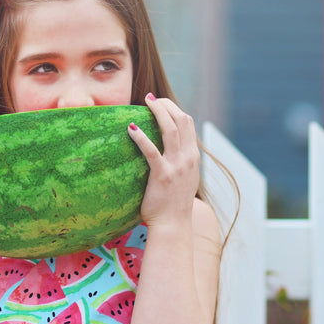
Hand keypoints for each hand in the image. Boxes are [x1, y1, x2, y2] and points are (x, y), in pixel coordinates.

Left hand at [128, 94, 199, 227]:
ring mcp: (177, 166)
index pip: (188, 123)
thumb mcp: (184, 180)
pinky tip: (131, 129)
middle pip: (181, 120)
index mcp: (193, 158)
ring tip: (145, 102)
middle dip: (166, 104)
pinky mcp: (162, 175)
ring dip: (158, 111)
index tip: (160, 103)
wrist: (173, 225)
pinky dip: (141, 137)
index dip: (174, 109)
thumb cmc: (173, 205)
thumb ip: (181, 165)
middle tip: (150, 98)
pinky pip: (151, 150)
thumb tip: (169, 153)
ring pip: (170, 129)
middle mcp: (188, 158)